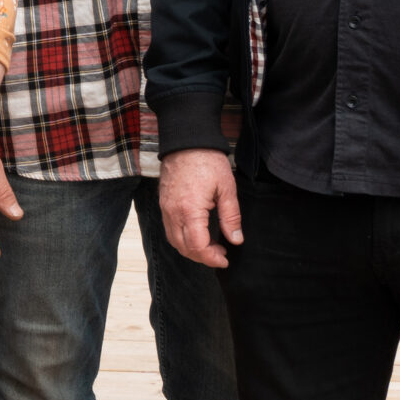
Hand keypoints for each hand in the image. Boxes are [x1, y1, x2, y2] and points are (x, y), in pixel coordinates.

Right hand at [157, 148, 240, 266]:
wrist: (186, 140)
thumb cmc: (208, 161)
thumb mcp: (227, 188)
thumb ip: (231, 217)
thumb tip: (236, 240)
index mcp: (190, 210)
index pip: (197, 247)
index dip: (212, 258)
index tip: (225, 259)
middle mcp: (173, 212)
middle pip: (184, 248)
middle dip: (202, 257)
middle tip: (220, 254)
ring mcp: (166, 208)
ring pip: (174, 240)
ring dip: (191, 249)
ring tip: (210, 245)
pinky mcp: (163, 203)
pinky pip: (169, 229)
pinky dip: (182, 238)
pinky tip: (196, 233)